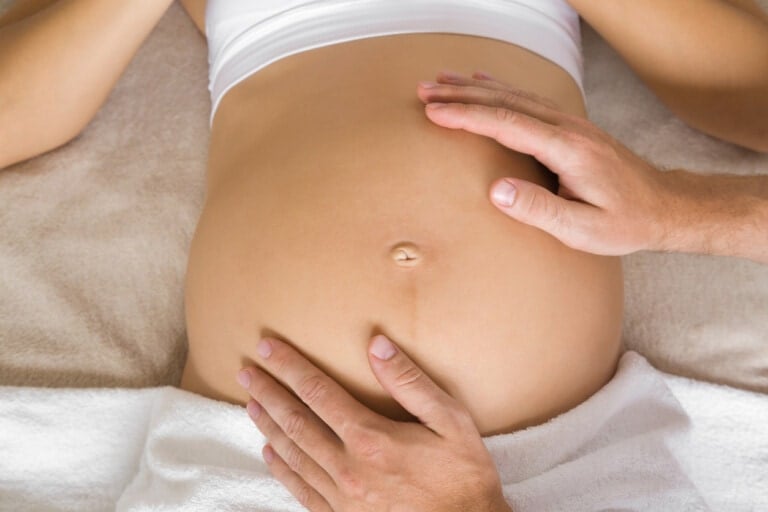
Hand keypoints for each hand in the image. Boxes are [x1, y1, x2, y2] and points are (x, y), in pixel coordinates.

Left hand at [236, 335, 511, 511]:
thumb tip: (376, 345)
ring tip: (251, 403)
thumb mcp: (450, 420)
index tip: (267, 348)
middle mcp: (348, 467)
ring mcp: (341, 497)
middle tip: (245, 371)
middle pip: (295, 421)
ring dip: (268, 425)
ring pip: (292, 454)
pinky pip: (301, 490)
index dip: (289, 367)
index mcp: (370, 438)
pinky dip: (281, 469)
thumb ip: (409, 382)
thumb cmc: (463, 475)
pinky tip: (269, 453)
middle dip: (268, 392)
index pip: (317, 391)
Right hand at [416, 71, 678, 255]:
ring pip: (515, 95)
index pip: (507, 124)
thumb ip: (539, 209)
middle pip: (506, 101)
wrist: (665, 206)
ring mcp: (571, 123)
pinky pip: (528, 100)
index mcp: (568, 150)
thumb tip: (496, 190)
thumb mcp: (582, 230)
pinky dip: (499, 88)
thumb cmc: (625, 222)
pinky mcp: (571, 127)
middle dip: (462, 94)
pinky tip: (483, 81)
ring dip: (475, 87)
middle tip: (425, 91)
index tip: (435, 112)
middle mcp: (568, 128)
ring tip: (441, 82)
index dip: (468, 115)